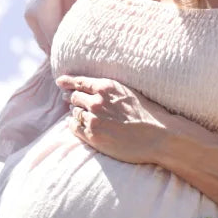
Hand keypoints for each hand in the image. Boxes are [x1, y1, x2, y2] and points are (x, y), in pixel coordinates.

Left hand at [56, 74, 176, 165]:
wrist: (158, 136)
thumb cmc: (147, 115)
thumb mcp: (128, 93)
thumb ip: (109, 90)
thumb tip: (92, 91)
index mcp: (106, 87)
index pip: (79, 81)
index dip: (67, 81)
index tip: (60, 82)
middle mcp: (97, 101)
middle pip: (74, 97)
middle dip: (73, 99)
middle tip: (70, 101)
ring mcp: (93, 119)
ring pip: (74, 113)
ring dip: (76, 113)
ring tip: (81, 115)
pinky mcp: (93, 136)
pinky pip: (74, 128)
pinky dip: (74, 125)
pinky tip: (78, 126)